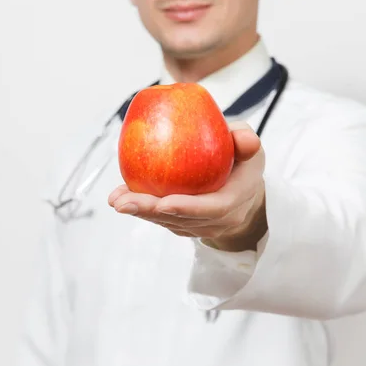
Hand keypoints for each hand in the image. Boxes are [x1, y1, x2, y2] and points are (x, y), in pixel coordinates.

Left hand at [108, 121, 266, 251]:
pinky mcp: (186, 226)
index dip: (187, 207)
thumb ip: (245, 141)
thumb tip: (246, 139)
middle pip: (181, 219)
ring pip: (168, 221)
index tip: (163, 202)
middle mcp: (218, 219)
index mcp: (235, 199)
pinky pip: (163, 219)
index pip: (212, 208)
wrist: (243, 192)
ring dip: (140, 211)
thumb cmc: (242, 163)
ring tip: (116, 199)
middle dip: (150, 212)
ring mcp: (201, 226)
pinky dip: (142, 209)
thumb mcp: (248, 148)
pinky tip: (121, 197)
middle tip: (123, 202)